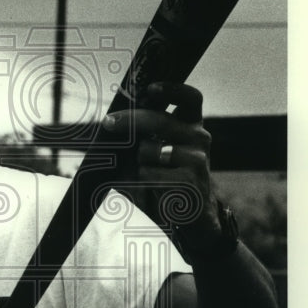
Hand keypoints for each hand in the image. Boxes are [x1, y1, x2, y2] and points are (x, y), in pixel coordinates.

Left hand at [102, 82, 220, 240]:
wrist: (191, 218)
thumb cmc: (167, 181)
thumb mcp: (155, 154)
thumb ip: (141, 136)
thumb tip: (112, 122)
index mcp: (191, 126)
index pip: (190, 98)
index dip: (172, 89)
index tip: (150, 88)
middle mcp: (199, 138)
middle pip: (160, 120)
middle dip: (130, 120)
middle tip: (108, 123)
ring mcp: (197, 160)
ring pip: (149, 151)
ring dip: (138, 164)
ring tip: (147, 177)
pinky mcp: (190, 182)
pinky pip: (149, 174)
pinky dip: (142, 183)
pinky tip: (155, 192)